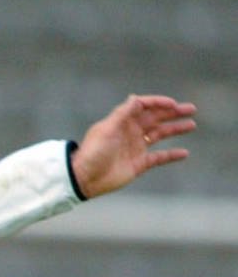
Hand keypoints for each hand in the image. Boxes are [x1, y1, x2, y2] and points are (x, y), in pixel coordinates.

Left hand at [70, 94, 195, 197]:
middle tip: (191, 109)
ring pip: (160, 135)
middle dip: (173, 113)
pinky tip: (184, 153)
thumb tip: (135, 98)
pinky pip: (159, 157)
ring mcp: (136, 148)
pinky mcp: (139, 164)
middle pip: (156, 119)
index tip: (173, 104)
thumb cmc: (93, 152)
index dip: (159, 103)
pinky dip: (172, 155)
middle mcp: (131, 132)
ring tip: (192, 125)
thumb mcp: (106, 130)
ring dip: (176, 129)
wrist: (84, 179)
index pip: (144, 107)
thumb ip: (122, 114)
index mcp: (122, 122)